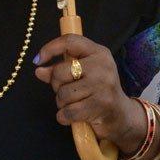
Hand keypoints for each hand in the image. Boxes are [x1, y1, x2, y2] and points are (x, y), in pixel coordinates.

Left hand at [34, 35, 142, 151]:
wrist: (121, 115)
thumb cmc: (98, 91)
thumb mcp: (83, 75)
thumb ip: (60, 70)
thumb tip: (39, 70)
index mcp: (99, 52)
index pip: (70, 41)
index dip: (50, 48)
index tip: (38, 60)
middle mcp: (102, 66)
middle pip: (60, 72)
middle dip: (56, 85)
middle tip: (67, 91)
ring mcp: (103, 85)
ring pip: (62, 94)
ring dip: (61, 103)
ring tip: (74, 103)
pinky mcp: (100, 105)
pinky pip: (67, 112)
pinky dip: (64, 117)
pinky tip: (73, 116)